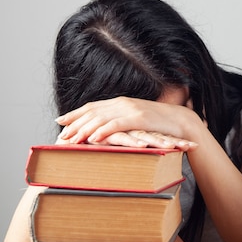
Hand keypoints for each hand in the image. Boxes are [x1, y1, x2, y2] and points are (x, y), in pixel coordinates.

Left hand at [55, 96, 198, 149]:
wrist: (181, 121)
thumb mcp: (137, 122)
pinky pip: (116, 125)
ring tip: (71, 139)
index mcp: (120, 103)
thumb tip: (107, 132)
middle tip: (61, 135)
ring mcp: (131, 109)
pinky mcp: (139, 118)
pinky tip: (92, 139)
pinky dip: (102, 131)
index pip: (92, 106)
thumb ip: (122, 123)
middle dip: (74, 123)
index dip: (75, 113)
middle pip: (92, 111)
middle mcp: (122, 103)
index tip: (60, 121)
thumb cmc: (160, 125)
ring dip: (83, 128)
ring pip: (101, 118)